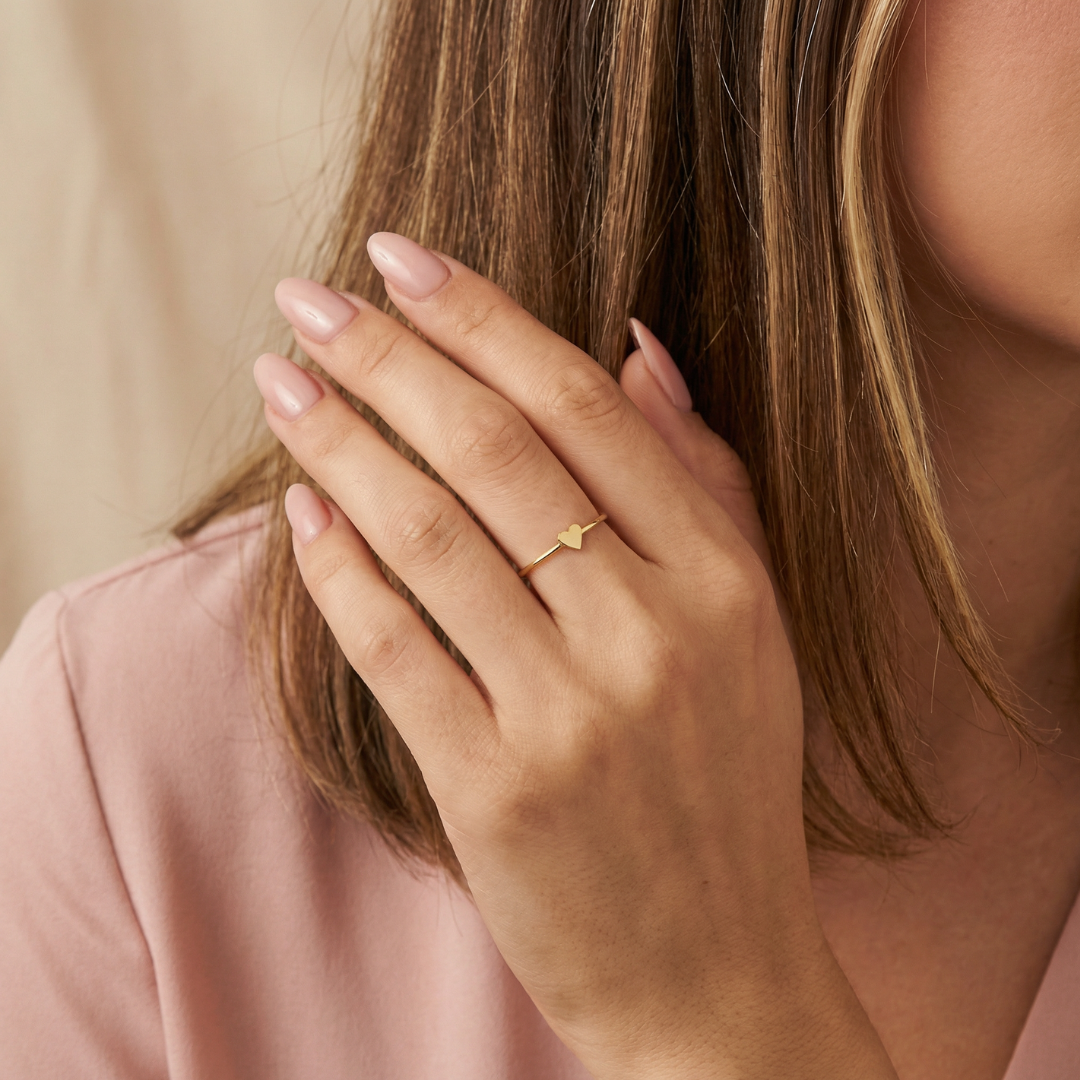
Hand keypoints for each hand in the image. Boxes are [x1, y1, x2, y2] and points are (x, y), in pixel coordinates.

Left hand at [254, 234, 895, 1078]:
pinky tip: (300, 509)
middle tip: (310, 301)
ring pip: (430, 533)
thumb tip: (641, 348)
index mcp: (724, 581)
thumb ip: (705, 482)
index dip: (483, 318)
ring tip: (282, 386)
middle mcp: (655, 634)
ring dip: (339, 441)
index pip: (585, 408)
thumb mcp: (753, 631)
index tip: (401, 260)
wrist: (714, 967)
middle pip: (495, 450)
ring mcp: (574, 714)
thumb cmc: (723, 787)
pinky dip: (338, 567)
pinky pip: (394, 645)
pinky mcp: (497, 789)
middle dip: (386, 356)